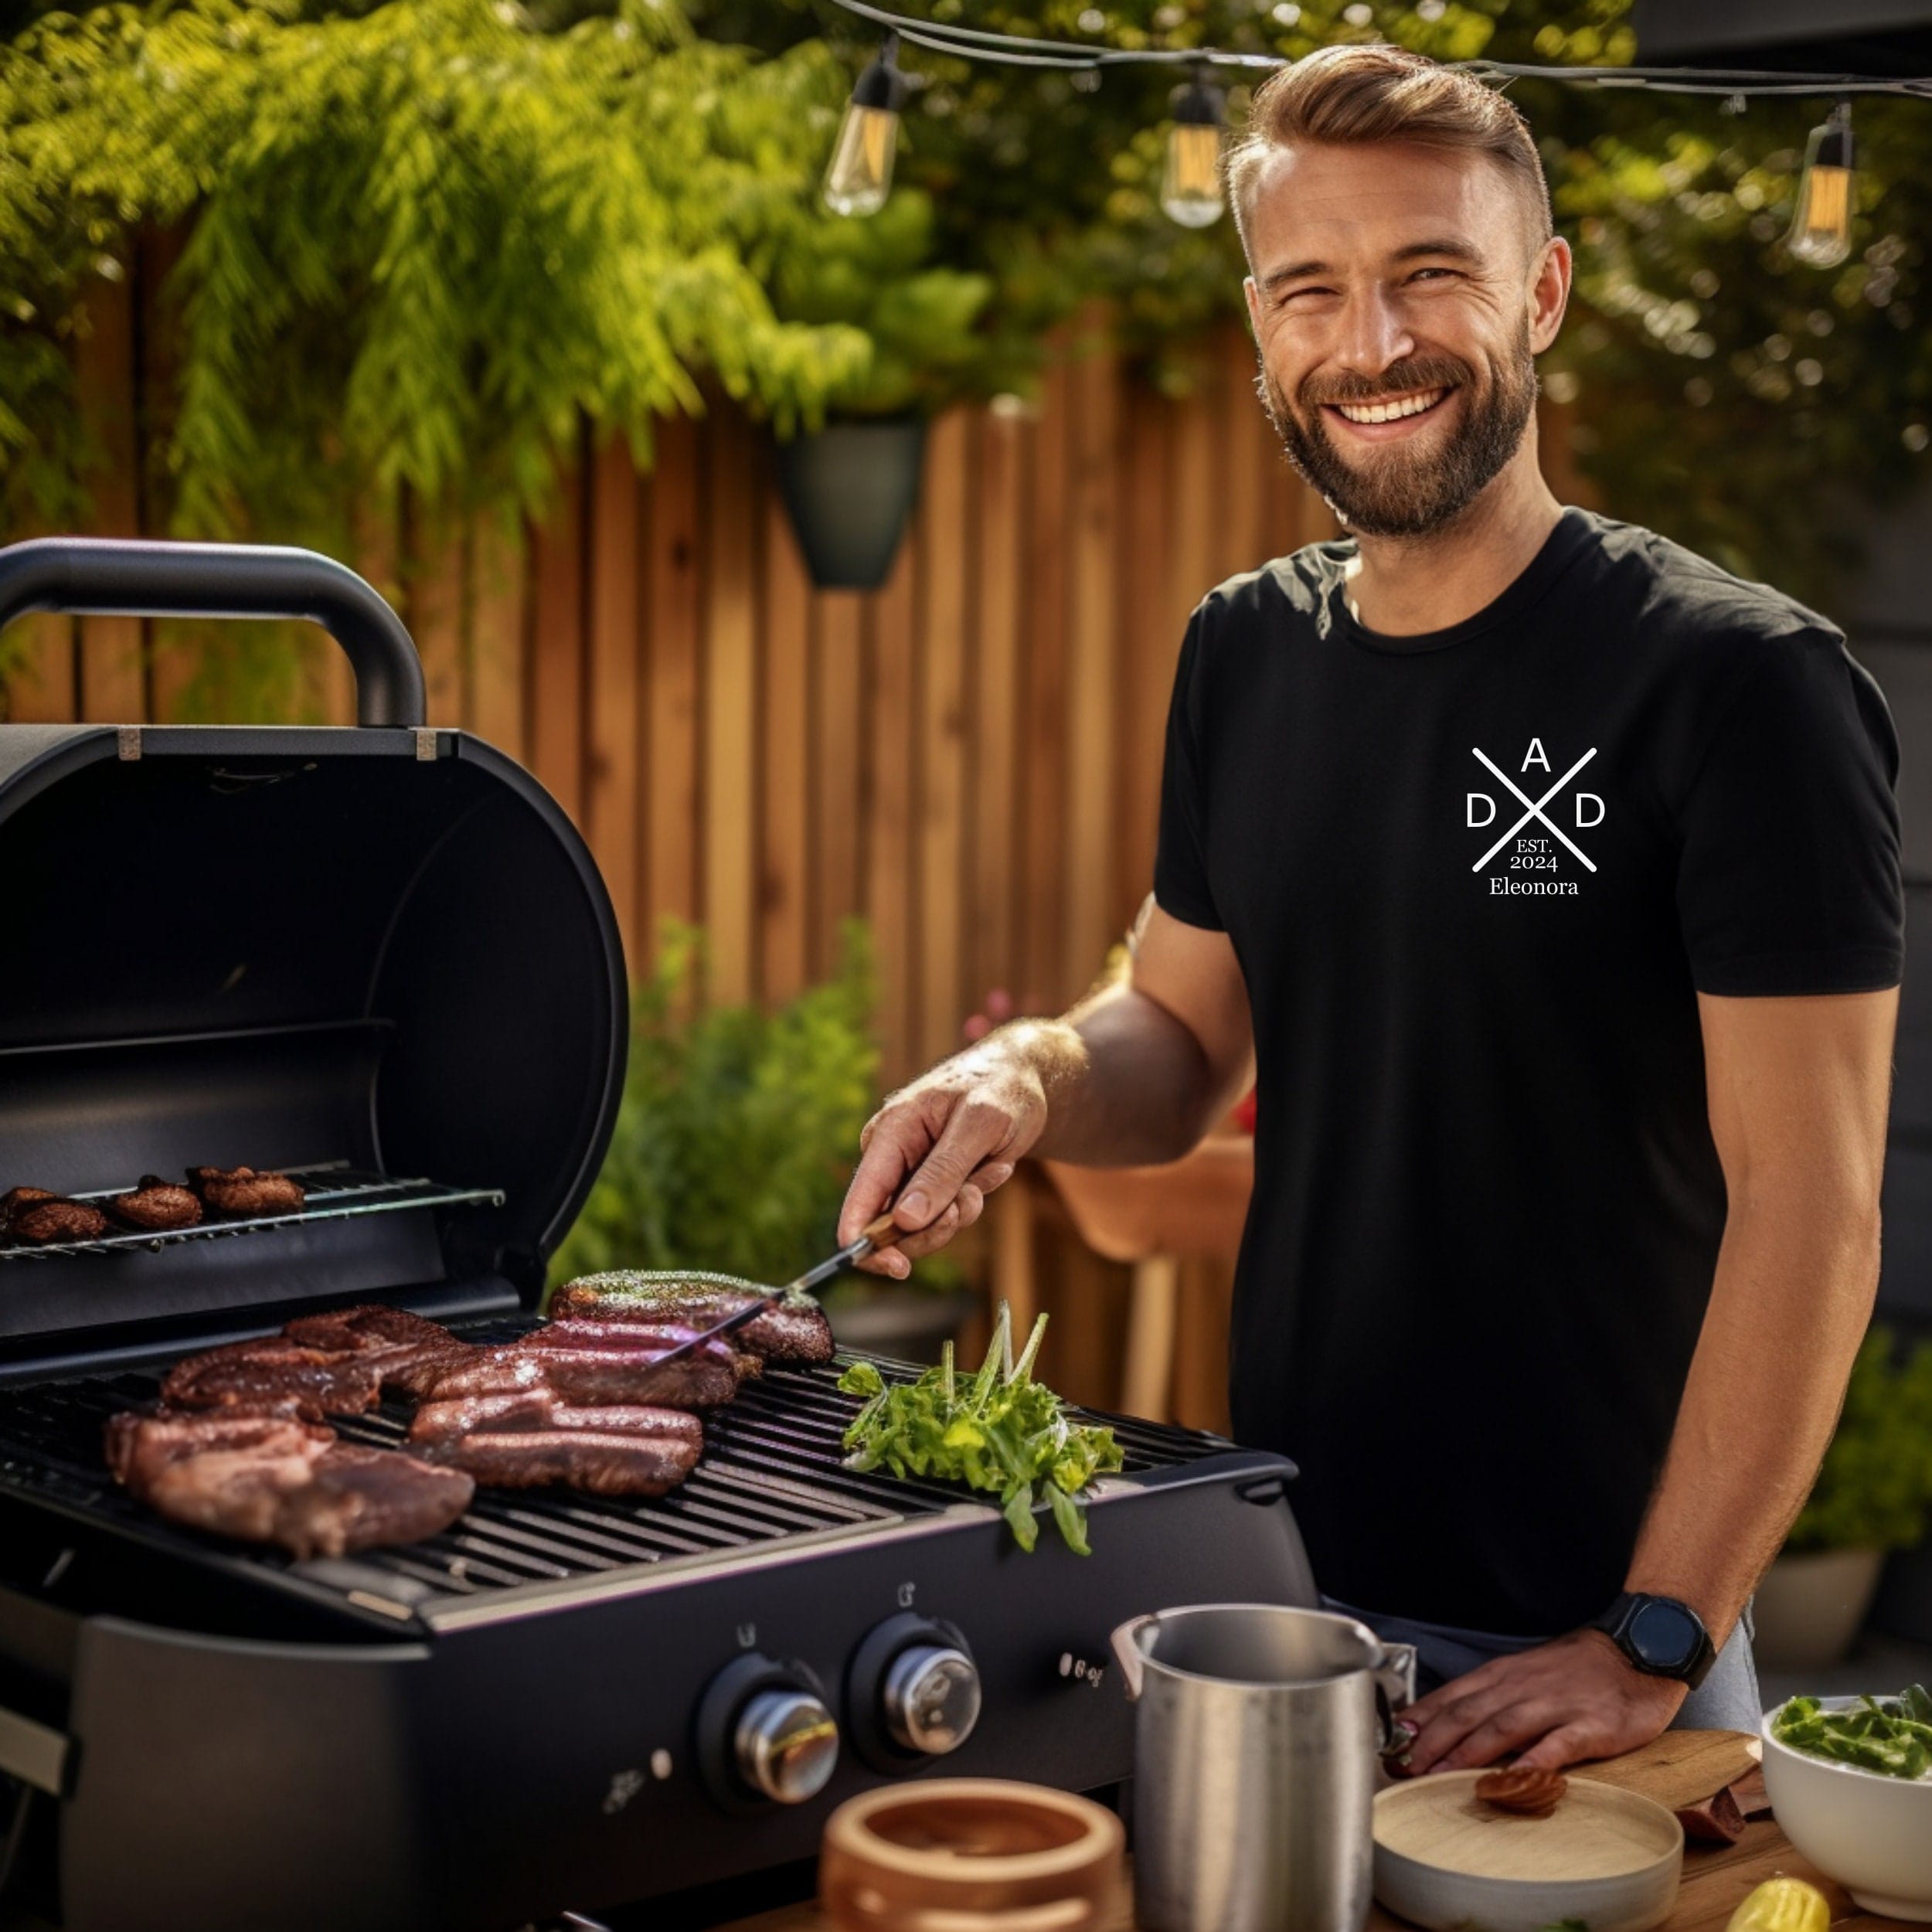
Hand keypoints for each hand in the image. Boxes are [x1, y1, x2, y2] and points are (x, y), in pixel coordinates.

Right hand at [836, 1038, 1049, 1275]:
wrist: (1023, 1076)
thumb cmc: (999, 1088)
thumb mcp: (978, 1125)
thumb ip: (942, 1171)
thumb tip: (904, 1221)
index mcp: (889, 1135)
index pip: (858, 1202)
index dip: (866, 1244)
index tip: (899, 1269)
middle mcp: (890, 1157)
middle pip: (891, 1227)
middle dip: (935, 1226)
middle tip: (969, 1200)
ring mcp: (910, 1172)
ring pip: (921, 1227)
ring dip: (961, 1210)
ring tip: (992, 1169)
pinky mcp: (931, 1182)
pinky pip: (944, 1215)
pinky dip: (972, 1199)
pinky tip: (995, 1167)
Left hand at [1390, 1629, 1687, 1775]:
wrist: (1637, 1650)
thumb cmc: (1577, 1670)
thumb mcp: (1525, 1675)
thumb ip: (1491, 1700)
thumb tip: (1447, 1729)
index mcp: (1502, 1676)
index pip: (1450, 1699)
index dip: (1419, 1724)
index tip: (1390, 1747)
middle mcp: (1520, 1688)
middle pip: (1466, 1715)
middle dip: (1431, 1743)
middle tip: (1404, 1769)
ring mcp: (1554, 1706)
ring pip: (1501, 1728)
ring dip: (1466, 1754)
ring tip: (1439, 1776)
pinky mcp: (1589, 1726)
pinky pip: (1556, 1745)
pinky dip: (1531, 1762)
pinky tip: (1514, 1780)